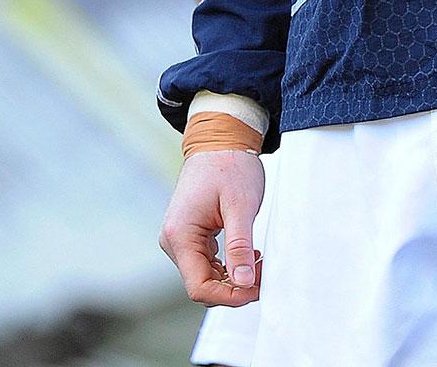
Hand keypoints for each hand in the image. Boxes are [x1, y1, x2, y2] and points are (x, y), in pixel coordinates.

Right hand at [160, 149, 264, 305]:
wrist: (219, 139)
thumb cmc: (230, 166)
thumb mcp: (241, 206)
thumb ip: (240, 246)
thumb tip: (243, 283)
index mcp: (180, 235)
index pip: (198, 287)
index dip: (229, 296)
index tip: (256, 288)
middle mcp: (173, 240)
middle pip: (201, 285)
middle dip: (234, 287)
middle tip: (263, 272)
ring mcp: (179, 238)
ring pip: (204, 276)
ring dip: (232, 277)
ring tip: (258, 260)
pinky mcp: (189, 235)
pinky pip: (206, 263)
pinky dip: (227, 265)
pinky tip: (248, 254)